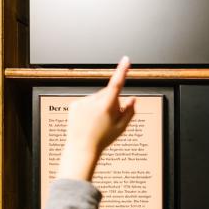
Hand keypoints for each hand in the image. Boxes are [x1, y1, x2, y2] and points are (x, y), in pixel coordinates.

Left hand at [57, 56, 136, 181]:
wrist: (81, 148)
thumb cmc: (102, 139)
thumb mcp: (121, 128)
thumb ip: (129, 111)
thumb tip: (133, 99)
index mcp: (107, 106)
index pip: (117, 84)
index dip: (122, 71)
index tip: (126, 60)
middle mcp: (94, 101)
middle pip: (107, 94)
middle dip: (111, 103)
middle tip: (109, 120)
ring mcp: (82, 102)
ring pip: (96, 99)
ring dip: (99, 107)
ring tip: (97, 123)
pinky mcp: (74, 105)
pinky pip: (86, 103)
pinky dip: (88, 109)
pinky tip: (88, 121)